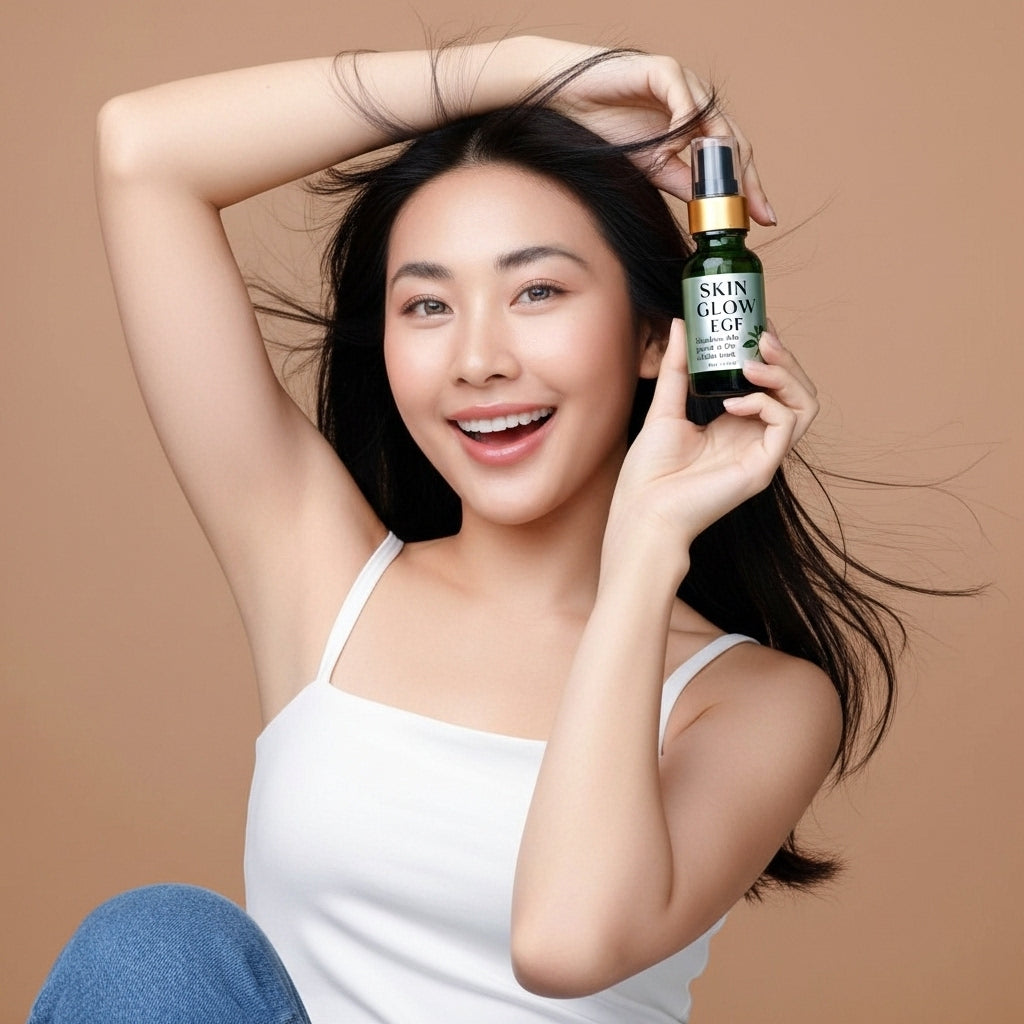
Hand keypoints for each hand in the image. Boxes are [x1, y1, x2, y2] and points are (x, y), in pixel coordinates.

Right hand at [528, 41, 772, 223]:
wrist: (565, 103)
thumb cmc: (603, 129)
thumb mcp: (652, 166)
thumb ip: (682, 180)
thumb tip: (710, 209)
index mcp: (694, 127)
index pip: (733, 157)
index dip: (749, 188)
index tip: (762, 218)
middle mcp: (695, 104)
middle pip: (733, 141)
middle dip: (745, 179)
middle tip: (753, 212)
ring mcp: (682, 85)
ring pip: (716, 122)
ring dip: (719, 159)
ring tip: (717, 190)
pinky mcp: (662, 71)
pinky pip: (685, 100)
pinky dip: (684, 124)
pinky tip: (674, 148)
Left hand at [606, 320, 817, 565]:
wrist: (642, 511)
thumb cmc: (649, 472)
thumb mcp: (665, 408)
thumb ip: (678, 368)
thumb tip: (682, 323)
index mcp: (737, 425)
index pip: (774, 383)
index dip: (772, 353)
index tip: (758, 323)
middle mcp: (756, 439)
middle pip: (798, 391)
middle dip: (786, 358)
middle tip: (761, 336)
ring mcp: (762, 455)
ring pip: (805, 406)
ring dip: (785, 376)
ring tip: (752, 363)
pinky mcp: (761, 470)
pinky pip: (785, 426)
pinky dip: (764, 404)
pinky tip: (732, 404)